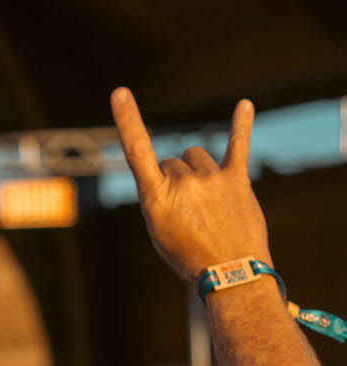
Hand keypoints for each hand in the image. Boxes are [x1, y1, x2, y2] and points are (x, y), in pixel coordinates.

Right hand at [110, 87, 271, 281]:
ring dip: (199, 173)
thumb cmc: (188, 258)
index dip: (127, 120)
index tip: (120, 93)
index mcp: (156, 197)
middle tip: (187, 214)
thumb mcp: (160, 232)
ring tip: (208, 205)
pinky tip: (245, 106)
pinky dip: (241, 125)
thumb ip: (161, 197)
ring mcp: (211, 178)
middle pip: (172, 162)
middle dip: (175, 180)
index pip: (137, 152)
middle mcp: (182, 181)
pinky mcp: (237, 179)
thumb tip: (177, 172)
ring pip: (198, 158)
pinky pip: (238, 144)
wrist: (229, 273)